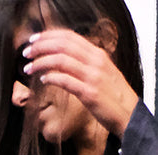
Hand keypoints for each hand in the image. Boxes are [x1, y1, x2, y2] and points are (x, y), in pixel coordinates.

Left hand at [22, 28, 138, 137]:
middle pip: (62, 45)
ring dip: (41, 62)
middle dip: (41, 46)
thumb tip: (69, 59)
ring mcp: (92, 77)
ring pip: (61, 60)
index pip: (69, 37)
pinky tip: (43, 80)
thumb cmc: (115, 98)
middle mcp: (95, 61)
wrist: (130, 116)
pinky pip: (65, 80)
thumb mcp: (104, 73)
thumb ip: (88, 63)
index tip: (35, 40)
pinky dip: (51, 78)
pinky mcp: (89, 94)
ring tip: (29, 68)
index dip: (49, 36)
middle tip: (26, 52)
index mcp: (98, 54)